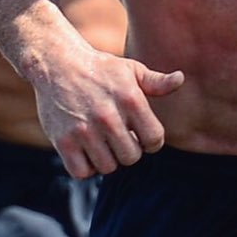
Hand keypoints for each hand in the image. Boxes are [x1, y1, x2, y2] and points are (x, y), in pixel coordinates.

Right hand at [33, 44, 183, 177]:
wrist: (56, 64)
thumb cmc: (100, 69)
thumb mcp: (131, 70)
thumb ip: (157, 82)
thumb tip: (180, 79)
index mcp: (131, 100)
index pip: (154, 140)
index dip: (150, 142)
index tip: (139, 134)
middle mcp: (108, 117)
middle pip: (131, 157)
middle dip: (128, 150)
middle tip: (118, 138)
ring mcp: (84, 130)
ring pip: (107, 167)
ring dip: (107, 159)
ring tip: (102, 142)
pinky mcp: (62, 141)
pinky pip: (82, 172)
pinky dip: (85, 167)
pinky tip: (86, 151)